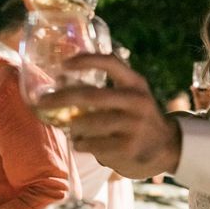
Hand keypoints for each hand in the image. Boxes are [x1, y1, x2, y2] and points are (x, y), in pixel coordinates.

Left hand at [35, 54, 181, 178]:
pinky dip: (81, 144)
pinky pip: (90, 144)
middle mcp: (137, 102)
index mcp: (137, 84)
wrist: (167, 146)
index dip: (86, 60)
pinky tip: (85, 143)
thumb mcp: (134, 94)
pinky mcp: (127, 148)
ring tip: (74, 129)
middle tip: (42, 101)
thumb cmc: (138, 117)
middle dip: (61, 98)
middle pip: (91, 96)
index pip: (111, 63)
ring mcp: (133, 126)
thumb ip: (109, 85)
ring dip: (73, 127)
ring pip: (86, 124)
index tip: (64, 64)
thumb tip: (62, 78)